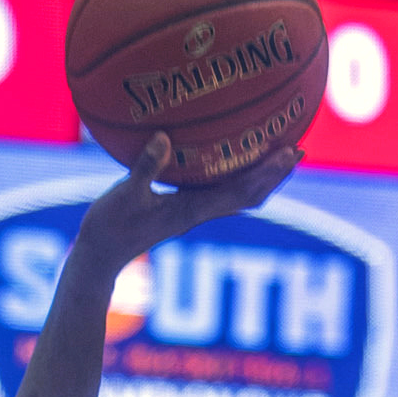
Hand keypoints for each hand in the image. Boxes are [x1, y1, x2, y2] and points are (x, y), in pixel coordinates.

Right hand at [74, 130, 300, 271]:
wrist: (100, 258)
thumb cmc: (109, 227)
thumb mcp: (124, 194)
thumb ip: (145, 167)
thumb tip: (163, 138)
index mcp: (193, 209)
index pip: (241, 192)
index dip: (267, 174)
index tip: (289, 153)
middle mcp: (200, 212)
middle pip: (249, 195)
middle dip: (274, 173)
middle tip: (297, 148)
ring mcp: (192, 212)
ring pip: (237, 195)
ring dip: (260, 176)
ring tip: (277, 151)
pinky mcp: (181, 209)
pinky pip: (215, 188)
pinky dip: (232, 173)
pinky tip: (229, 154)